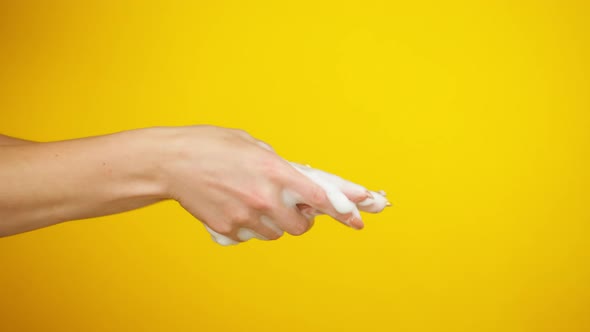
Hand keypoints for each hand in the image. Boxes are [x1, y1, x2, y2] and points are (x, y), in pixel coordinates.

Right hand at [161, 125, 372, 244]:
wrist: (170, 162)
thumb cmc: (210, 145)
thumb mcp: (251, 144)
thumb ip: (276, 164)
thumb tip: (294, 179)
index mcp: (274, 171)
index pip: (319, 196)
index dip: (343, 208)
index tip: (359, 216)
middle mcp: (264, 197)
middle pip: (301, 226)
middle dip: (301, 219)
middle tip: (290, 207)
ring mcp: (245, 216)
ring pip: (276, 233)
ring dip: (275, 223)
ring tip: (255, 203)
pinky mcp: (228, 228)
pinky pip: (251, 235)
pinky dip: (250, 226)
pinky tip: (236, 206)